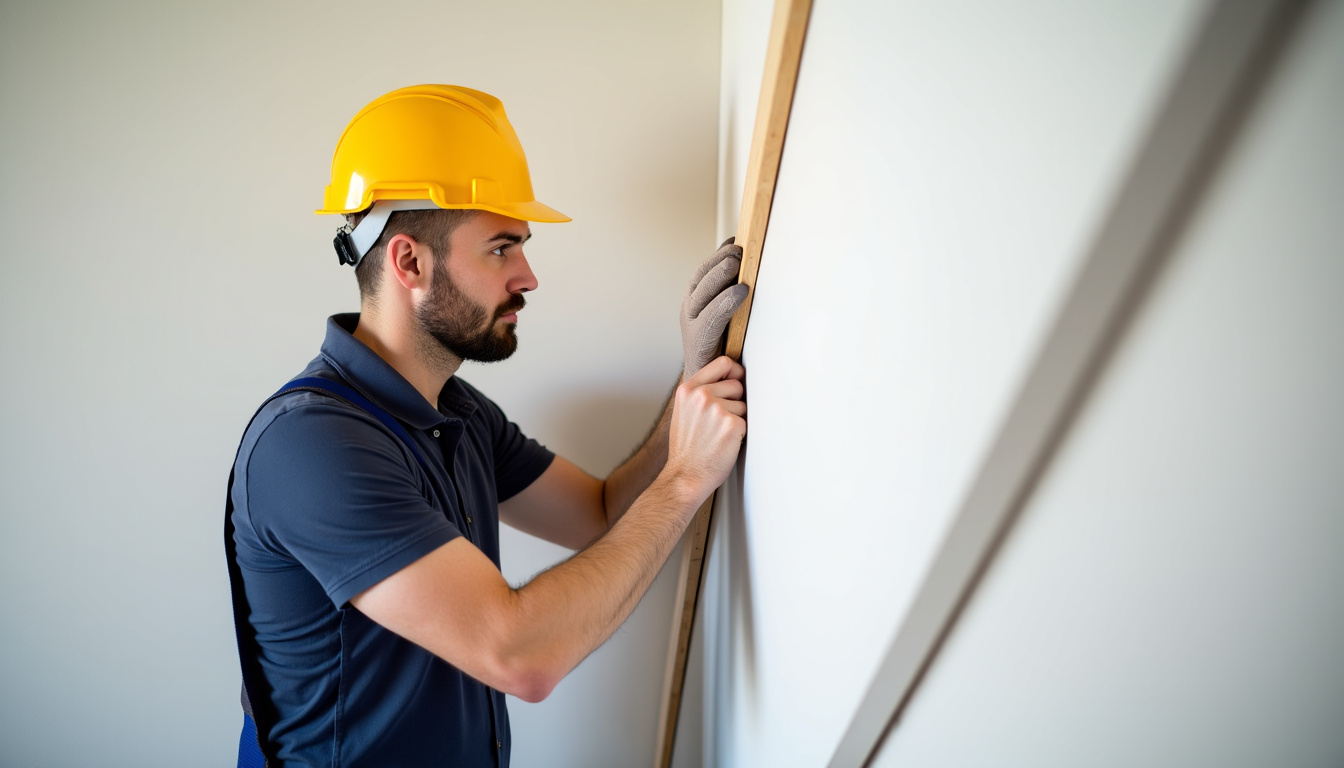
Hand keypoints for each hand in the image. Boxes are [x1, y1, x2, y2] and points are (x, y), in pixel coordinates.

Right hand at [665, 355, 746, 504]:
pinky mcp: (732, 425)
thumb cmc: (687, 448)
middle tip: (719, 422)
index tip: (736, 381)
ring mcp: (717, 409)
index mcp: (687, 389)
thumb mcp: (683, 412)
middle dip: (735, 401)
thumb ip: (700, 392)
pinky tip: (724, 443)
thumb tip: (731, 376)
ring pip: (744, 405)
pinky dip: (740, 433)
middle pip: (737, 384)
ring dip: (737, 419)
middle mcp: (701, 395)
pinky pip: (747, 422)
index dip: (734, 372)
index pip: (722, 363)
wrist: (684, 476)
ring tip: (718, 435)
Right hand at [681, 239, 748, 377]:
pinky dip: (725, 302)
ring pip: (702, 293)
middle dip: (720, 259)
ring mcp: (690, 325)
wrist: (706, 386)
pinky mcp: (698, 341)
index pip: (704, 270)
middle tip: (740, 248)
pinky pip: (711, 317)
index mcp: (695, 301)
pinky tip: (740, 292)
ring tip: (736, 262)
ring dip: (720, 275)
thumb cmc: (721, 351)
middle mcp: (689, 309)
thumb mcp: (728, 318)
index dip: (719, 253)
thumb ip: (733, 298)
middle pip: (701, 276)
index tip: (737, 240)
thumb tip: (754, 275)